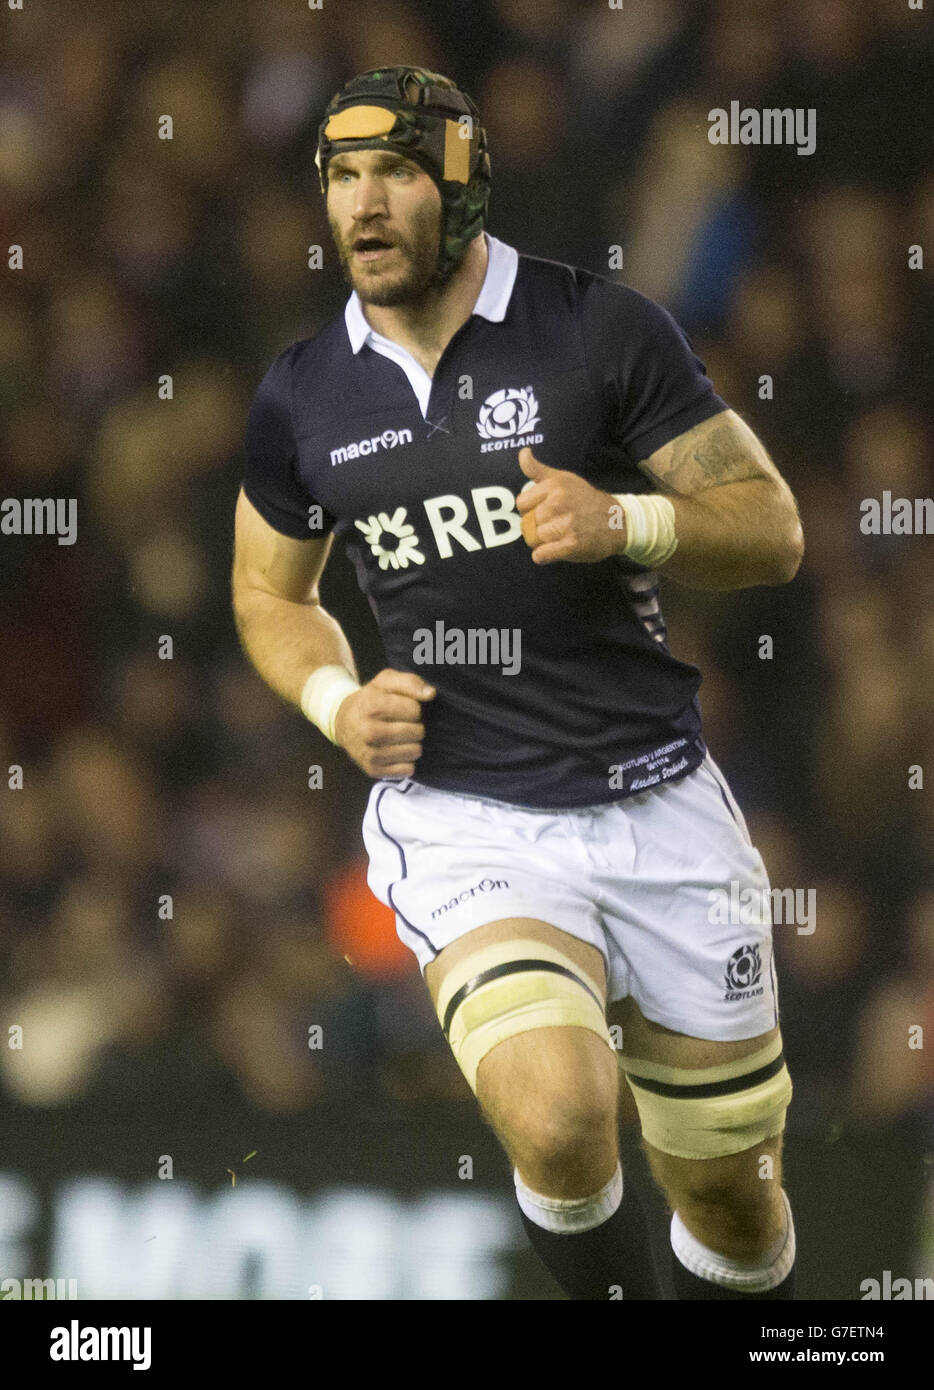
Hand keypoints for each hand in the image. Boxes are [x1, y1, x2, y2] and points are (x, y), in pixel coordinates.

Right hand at [333, 668, 435, 777]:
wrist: (343, 723)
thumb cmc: (371, 699)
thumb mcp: (386, 681)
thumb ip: (410, 682)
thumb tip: (431, 693)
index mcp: (372, 706)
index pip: (415, 710)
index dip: (414, 708)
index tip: (403, 708)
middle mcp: (369, 732)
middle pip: (417, 732)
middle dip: (415, 726)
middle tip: (403, 724)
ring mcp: (370, 754)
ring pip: (415, 751)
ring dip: (413, 744)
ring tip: (401, 737)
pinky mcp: (373, 770)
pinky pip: (408, 770)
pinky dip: (407, 761)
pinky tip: (396, 751)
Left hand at [516, 448, 623, 563]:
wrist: (617, 521)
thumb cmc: (586, 499)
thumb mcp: (563, 479)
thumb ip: (538, 469)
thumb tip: (523, 452)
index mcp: (554, 486)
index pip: (522, 503)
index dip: (530, 509)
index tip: (545, 510)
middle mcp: (558, 503)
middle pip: (527, 523)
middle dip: (537, 527)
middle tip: (556, 524)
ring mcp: (565, 525)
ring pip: (534, 539)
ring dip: (542, 542)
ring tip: (559, 536)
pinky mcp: (571, 545)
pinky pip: (541, 555)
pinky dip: (544, 556)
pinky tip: (556, 549)